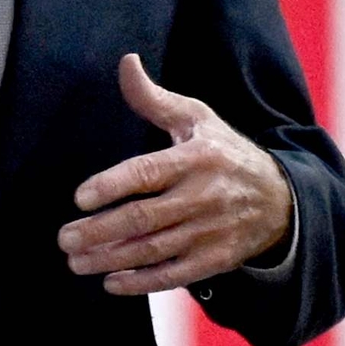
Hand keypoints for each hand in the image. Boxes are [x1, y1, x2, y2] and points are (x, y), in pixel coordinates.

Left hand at [58, 57, 292, 294]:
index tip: (80, 198)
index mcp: (196, 157)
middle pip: (143, 218)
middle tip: (64, 238)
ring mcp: (210, 231)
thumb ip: (155, 99)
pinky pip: (173, 275)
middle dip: (99, 231)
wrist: (279, 199)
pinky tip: (110, 283)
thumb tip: (126, 62)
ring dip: (110, 259)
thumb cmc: (225, 153)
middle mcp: (203, 196)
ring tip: (76, 260)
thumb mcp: (197, 119)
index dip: (111, 186)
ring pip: (153, 249)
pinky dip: (141, 283)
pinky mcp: (215, 260)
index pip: (148, 172)